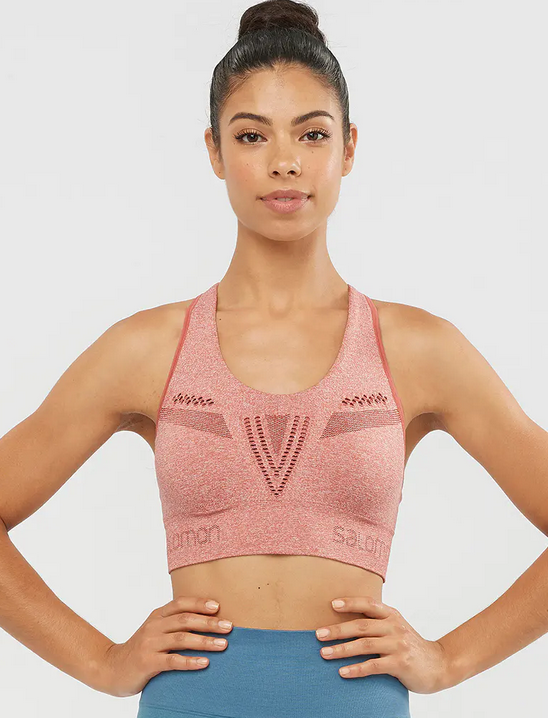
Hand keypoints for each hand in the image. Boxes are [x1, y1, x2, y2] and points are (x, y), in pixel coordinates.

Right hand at [95, 596, 232, 696]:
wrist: (112, 668)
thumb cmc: (142, 649)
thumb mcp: (155, 631)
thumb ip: (174, 624)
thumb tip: (209, 620)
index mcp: (157, 616)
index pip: (180, 603)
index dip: (199, 603)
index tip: (218, 606)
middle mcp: (153, 626)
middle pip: (185, 620)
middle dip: (209, 622)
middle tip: (229, 626)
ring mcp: (149, 644)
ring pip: (181, 638)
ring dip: (205, 641)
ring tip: (223, 645)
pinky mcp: (147, 663)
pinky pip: (172, 660)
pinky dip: (190, 661)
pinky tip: (205, 663)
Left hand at [315, 596, 450, 693]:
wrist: (440, 665)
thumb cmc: (411, 647)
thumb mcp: (397, 629)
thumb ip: (378, 623)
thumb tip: (346, 623)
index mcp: (392, 615)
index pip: (369, 604)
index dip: (351, 603)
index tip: (332, 604)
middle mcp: (395, 627)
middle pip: (361, 626)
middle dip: (337, 630)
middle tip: (318, 634)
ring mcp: (398, 645)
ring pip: (364, 645)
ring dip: (342, 649)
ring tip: (324, 653)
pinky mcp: (401, 663)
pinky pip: (374, 665)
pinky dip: (356, 669)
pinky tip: (343, 672)